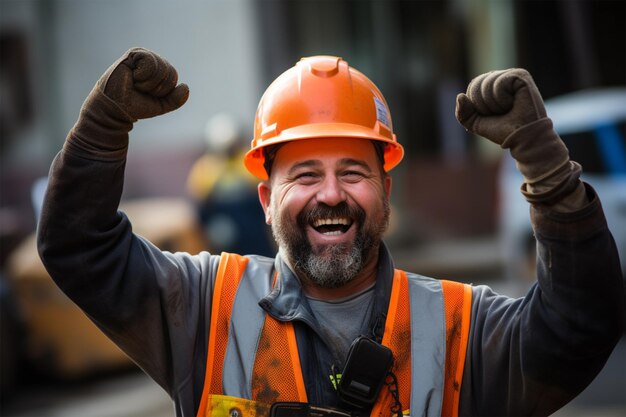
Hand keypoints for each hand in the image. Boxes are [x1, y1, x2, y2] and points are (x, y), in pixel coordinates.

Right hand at [67, 48, 188, 153]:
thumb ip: (176, 99)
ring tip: (136, 84)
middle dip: (158, 88)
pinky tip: (132, 77)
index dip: (164, 90)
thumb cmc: (136, 105)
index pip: (173, 76)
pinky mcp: (134, 53)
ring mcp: (142, 54)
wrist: (115, 108)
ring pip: (162, 68)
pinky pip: (151, 63)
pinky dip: (144, 76)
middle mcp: (151, 60)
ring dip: (150, 83)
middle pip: (170, 72)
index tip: (148, 94)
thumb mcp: (161, 105)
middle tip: (141, 90)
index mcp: (159, 70)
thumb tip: (185, 86)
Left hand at [456, 68, 584, 207]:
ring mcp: (513, 75)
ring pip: (486, 84)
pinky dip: (501, 98)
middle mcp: (504, 77)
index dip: (477, 104)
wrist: (523, 138)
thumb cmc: (503, 131)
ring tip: (509, 109)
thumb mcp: (476, 123)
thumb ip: (463, 113)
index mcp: (495, 85)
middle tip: (501, 113)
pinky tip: (514, 103)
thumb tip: (460, 96)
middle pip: (477, 84)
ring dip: (493, 103)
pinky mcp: (521, 76)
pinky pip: (498, 83)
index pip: (473, 86)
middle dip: (483, 104)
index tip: (492, 114)